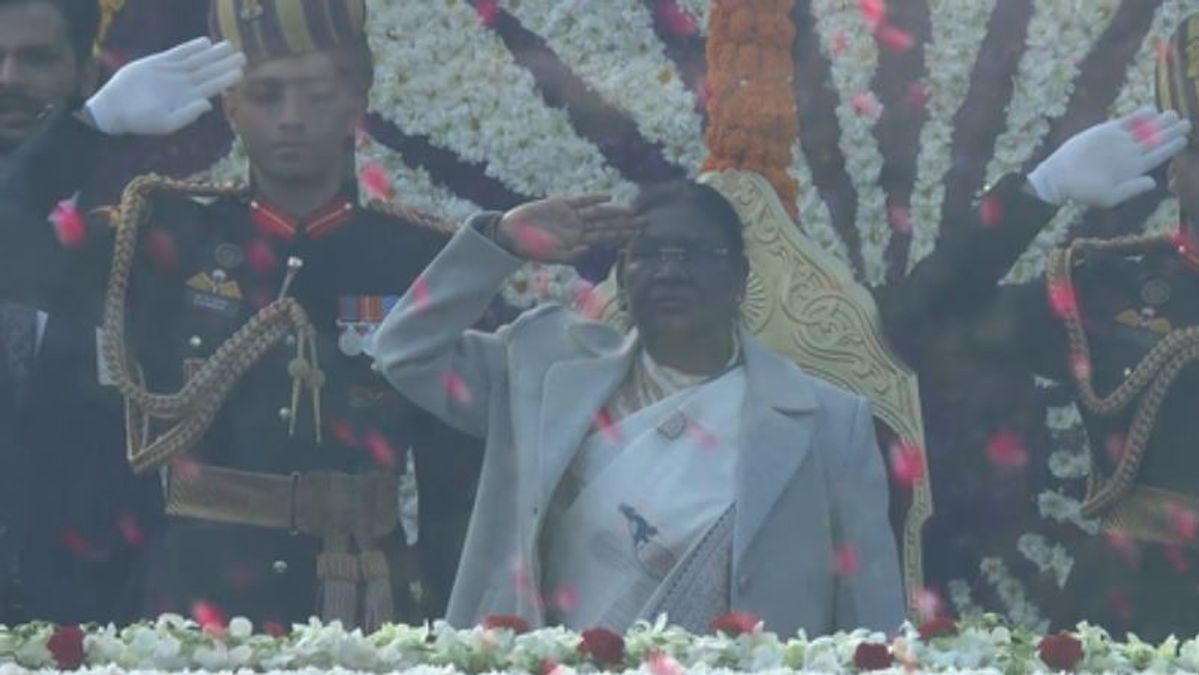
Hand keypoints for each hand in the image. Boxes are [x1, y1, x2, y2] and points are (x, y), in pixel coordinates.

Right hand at [85, 37, 245, 135]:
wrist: (115, 108)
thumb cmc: (140, 120)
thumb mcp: (166, 123)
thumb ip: (188, 114)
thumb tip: (208, 104)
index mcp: (188, 99)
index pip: (211, 87)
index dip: (225, 79)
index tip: (240, 72)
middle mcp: (183, 84)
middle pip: (208, 71)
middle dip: (224, 64)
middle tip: (243, 55)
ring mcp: (172, 72)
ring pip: (196, 60)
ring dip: (212, 54)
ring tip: (228, 45)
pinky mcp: (158, 62)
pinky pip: (178, 52)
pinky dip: (191, 47)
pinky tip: (205, 43)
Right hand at [496, 195, 641, 263]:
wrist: (511, 234)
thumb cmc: (530, 249)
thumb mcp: (550, 257)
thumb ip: (570, 255)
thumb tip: (589, 249)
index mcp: (578, 242)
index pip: (604, 238)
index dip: (621, 236)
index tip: (637, 235)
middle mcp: (578, 229)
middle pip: (606, 224)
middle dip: (625, 223)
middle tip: (645, 222)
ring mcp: (570, 216)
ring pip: (598, 213)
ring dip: (614, 211)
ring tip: (632, 210)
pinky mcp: (561, 204)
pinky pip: (581, 200)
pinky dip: (593, 199)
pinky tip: (607, 197)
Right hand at [1027, 107, 1190, 207]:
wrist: (1060, 177)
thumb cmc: (1082, 191)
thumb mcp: (1109, 196)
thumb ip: (1132, 189)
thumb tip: (1154, 182)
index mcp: (1132, 169)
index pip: (1156, 157)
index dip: (1171, 148)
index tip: (1185, 140)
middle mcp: (1129, 153)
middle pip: (1154, 140)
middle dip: (1171, 131)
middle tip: (1187, 122)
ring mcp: (1118, 141)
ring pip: (1144, 129)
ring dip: (1159, 122)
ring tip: (1174, 114)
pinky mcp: (1106, 130)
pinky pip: (1126, 121)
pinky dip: (1139, 116)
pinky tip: (1152, 111)